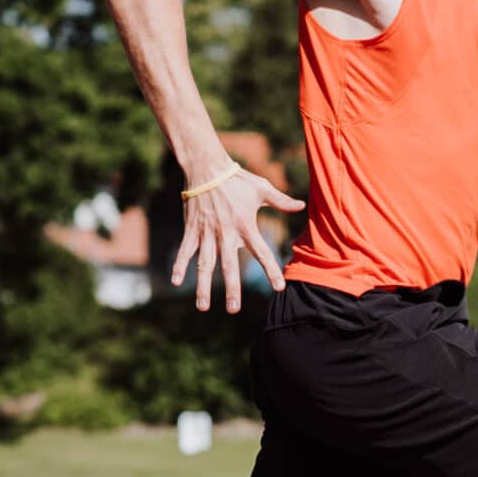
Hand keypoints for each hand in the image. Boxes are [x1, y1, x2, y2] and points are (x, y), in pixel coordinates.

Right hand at [172, 163, 302, 312]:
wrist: (206, 167)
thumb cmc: (236, 179)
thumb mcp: (261, 189)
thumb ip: (281, 201)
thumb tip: (301, 205)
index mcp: (246, 226)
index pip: (262, 252)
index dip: (270, 270)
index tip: (278, 288)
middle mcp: (226, 233)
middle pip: (229, 266)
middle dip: (231, 288)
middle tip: (233, 309)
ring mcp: (207, 233)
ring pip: (205, 265)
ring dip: (203, 286)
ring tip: (203, 307)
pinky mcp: (192, 230)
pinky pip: (185, 251)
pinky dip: (179, 266)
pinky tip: (175, 283)